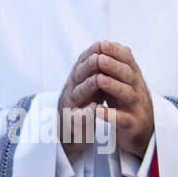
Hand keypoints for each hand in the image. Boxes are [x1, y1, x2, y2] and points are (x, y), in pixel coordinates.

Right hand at [58, 43, 101, 160]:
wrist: (70, 132)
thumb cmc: (82, 103)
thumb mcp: (88, 83)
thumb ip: (95, 67)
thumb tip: (108, 46)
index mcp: (77, 80)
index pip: (82, 63)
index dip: (91, 53)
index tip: (102, 44)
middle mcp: (70, 91)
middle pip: (77, 76)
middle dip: (88, 66)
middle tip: (99, 58)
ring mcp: (69, 107)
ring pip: (77, 95)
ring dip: (87, 87)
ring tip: (97, 80)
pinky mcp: (72, 124)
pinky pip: (77, 118)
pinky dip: (86, 112)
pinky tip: (94, 107)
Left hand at [67, 41, 153, 158]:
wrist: (142, 132)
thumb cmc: (126, 102)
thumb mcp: (122, 82)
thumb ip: (114, 65)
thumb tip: (104, 43)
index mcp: (134, 78)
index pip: (128, 61)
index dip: (115, 52)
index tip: (101, 44)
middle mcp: (138, 90)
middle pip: (128, 75)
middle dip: (113, 66)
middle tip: (99, 58)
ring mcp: (137, 108)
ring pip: (127, 95)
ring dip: (113, 86)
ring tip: (99, 79)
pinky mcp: (133, 125)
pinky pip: (122, 119)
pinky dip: (110, 115)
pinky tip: (97, 110)